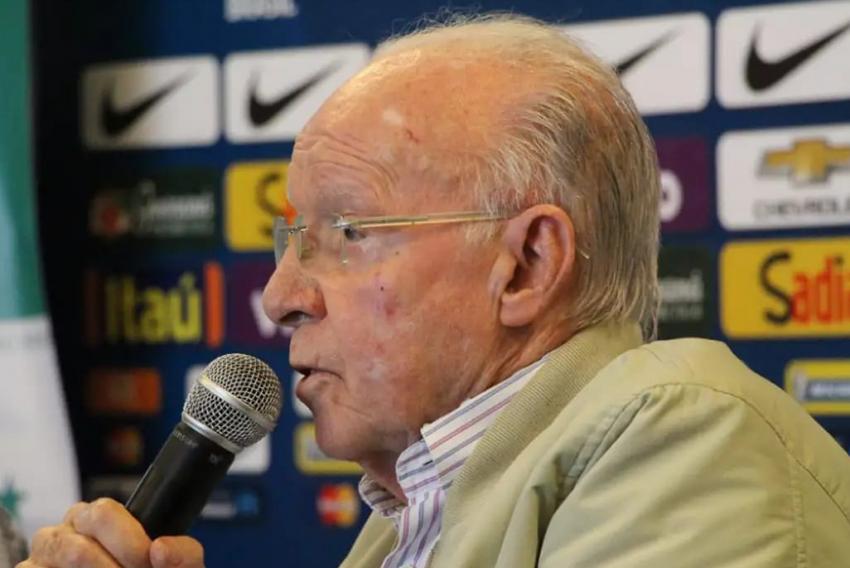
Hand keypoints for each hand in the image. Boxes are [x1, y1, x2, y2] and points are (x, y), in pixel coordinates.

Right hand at [18, 498, 203, 566]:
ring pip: (62, 558)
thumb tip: (160, 550)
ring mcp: (42, 559)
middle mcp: (65, 533)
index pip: (104, 513)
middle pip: (77, 545)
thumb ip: (183, 555)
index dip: (129, 542)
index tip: (148, 561)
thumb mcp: (178, 565)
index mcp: (99, 517)